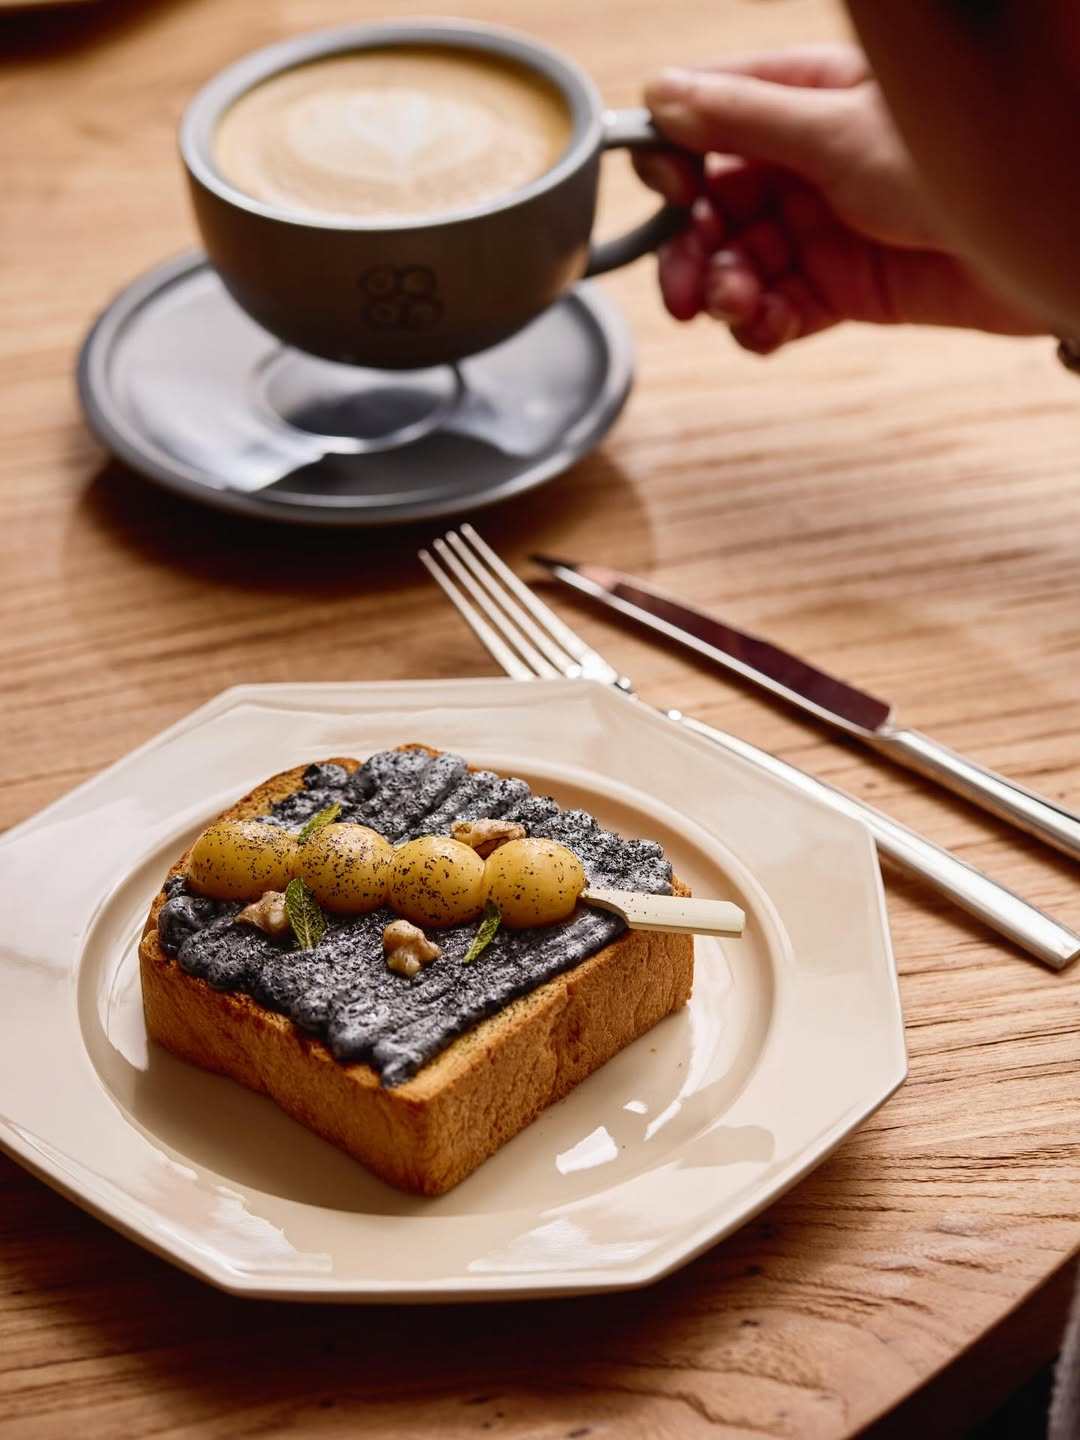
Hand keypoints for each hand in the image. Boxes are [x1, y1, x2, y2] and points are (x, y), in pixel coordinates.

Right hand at [636, 45, 1043, 353]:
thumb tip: (662, 97)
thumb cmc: (964, 159)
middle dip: (691, 249)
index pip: (712, 121)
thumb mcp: (840, 130)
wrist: (1043, 238)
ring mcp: (824, 230)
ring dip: (724, 291)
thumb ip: (746, 118)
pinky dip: (761, 325)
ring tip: (737, 306)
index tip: (665, 190)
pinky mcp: (844, 292)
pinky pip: (778, 311)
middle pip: (714, 207)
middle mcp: (808, 165)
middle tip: (683, 290)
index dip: (675, 157)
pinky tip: (765, 328)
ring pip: (739, 265)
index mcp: (806, 101)